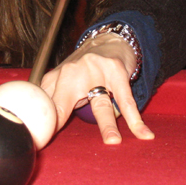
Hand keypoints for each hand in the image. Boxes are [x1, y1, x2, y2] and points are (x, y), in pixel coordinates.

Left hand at [40, 33, 154, 143]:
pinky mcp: (116, 72)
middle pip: (64, 102)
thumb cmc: (83, 69)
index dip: (45, 125)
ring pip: (100, 104)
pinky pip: (126, 101)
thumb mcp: (62, 80)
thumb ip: (54, 101)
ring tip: (113, 142)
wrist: (108, 41)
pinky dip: (135, 119)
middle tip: (55, 140)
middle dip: (60, 121)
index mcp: (57, 78)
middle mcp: (73, 73)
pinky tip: (143, 133)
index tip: (41, 143)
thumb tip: (45, 130)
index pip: (47, 105)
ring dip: (107, 125)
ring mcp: (95, 72)